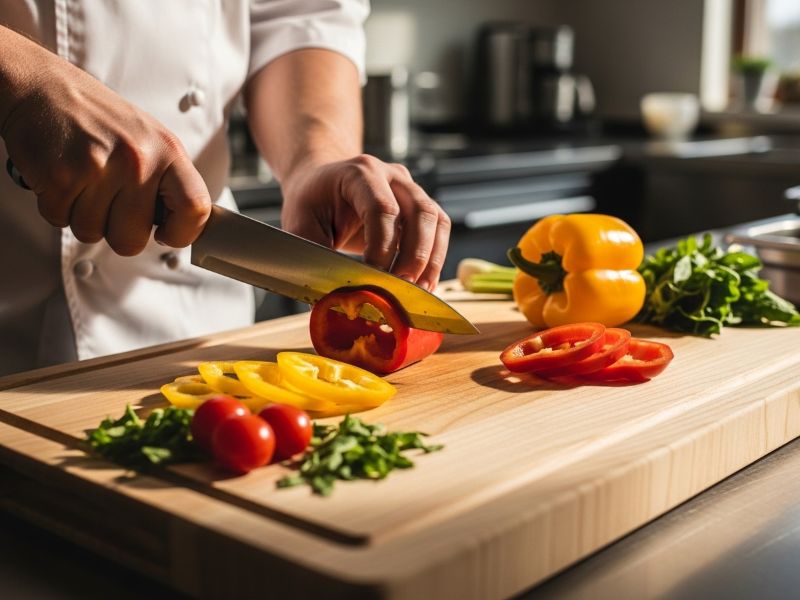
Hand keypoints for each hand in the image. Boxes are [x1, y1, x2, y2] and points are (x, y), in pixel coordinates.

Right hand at [0, 28, 209, 255]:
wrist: (41, 86)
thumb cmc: (98, 119)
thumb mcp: (150, 140)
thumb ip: (168, 182)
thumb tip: (183, 226)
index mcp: (168, 151)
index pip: (195, 209)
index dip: (182, 233)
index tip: (166, 234)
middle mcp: (138, 159)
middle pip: (133, 240)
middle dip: (117, 231)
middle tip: (108, 201)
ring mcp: (99, 168)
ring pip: (92, 234)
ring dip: (83, 216)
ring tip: (82, 182)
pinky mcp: (61, 176)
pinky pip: (61, 221)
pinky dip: (57, 207)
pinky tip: (62, 178)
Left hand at [280, 154, 450, 290]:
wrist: (321, 184)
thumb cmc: (310, 204)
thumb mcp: (299, 225)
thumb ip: (315, 254)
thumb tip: (337, 292)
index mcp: (359, 173)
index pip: (382, 209)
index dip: (382, 247)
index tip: (374, 278)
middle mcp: (391, 175)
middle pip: (419, 212)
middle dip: (414, 256)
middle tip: (403, 289)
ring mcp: (410, 188)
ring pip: (436, 220)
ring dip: (431, 259)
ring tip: (420, 291)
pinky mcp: (420, 205)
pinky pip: (439, 229)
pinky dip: (435, 258)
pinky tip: (425, 283)